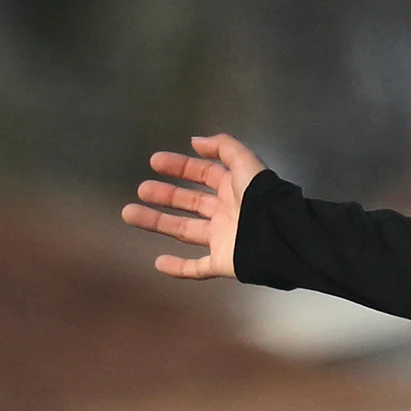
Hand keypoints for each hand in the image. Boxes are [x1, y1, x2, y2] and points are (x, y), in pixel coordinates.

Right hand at [121, 134, 266, 279]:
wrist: (280, 235)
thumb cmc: (263, 198)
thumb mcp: (246, 162)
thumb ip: (223, 147)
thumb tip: (196, 142)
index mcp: (233, 189)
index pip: (202, 175)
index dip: (180, 167)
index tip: (154, 162)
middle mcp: (226, 213)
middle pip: (190, 203)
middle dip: (165, 195)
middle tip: (142, 189)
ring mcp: (223, 239)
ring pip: (184, 231)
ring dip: (157, 222)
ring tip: (129, 213)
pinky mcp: (224, 263)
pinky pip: (197, 268)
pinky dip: (178, 269)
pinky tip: (158, 263)